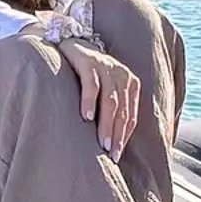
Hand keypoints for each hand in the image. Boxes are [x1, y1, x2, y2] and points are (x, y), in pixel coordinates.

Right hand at [57, 38, 139, 158]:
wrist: (70, 45)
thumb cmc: (87, 76)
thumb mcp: (104, 91)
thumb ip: (111, 110)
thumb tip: (110, 142)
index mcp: (130, 84)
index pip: (130, 116)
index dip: (124, 137)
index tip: (116, 155)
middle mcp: (122, 75)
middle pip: (122, 111)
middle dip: (117, 135)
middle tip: (110, 154)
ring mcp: (106, 67)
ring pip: (110, 101)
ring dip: (106, 124)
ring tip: (101, 142)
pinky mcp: (89, 62)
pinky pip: (92, 85)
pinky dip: (90, 102)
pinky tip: (86, 117)